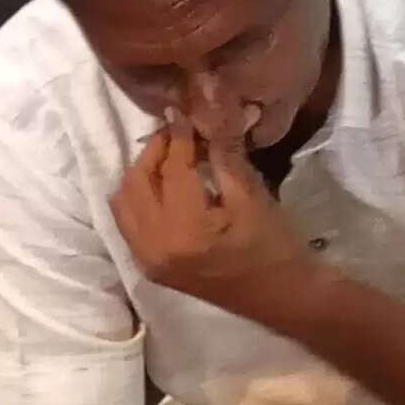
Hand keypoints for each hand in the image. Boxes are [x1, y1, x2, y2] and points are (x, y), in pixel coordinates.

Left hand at [111, 113, 314, 322]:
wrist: (280, 297)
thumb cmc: (274, 246)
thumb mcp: (252, 196)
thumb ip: (224, 152)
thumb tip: (209, 107)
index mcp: (185, 229)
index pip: (170, 169)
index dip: (177, 136)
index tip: (183, 111)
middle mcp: (155, 246)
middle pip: (135, 183)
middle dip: (153, 152)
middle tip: (176, 132)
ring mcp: (147, 260)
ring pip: (123, 203)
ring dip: (141, 174)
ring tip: (168, 157)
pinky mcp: (149, 267)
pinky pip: (128, 223)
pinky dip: (139, 198)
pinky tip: (163, 186)